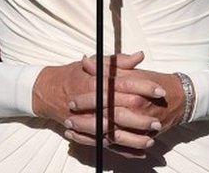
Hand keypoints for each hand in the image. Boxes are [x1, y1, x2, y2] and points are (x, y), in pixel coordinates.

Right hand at [31, 52, 164, 159]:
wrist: (47, 91)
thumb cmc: (73, 75)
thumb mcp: (94, 63)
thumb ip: (118, 61)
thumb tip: (139, 56)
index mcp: (98, 83)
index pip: (125, 85)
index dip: (144, 87)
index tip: (160, 90)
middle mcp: (94, 103)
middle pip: (121, 111)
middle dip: (141, 117)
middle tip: (158, 120)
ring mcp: (90, 120)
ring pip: (115, 132)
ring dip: (134, 137)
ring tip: (152, 138)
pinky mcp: (87, 133)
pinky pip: (107, 144)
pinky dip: (124, 150)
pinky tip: (140, 152)